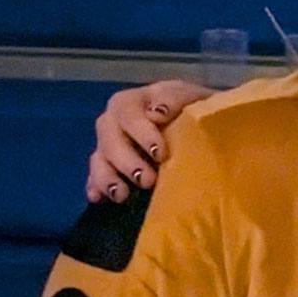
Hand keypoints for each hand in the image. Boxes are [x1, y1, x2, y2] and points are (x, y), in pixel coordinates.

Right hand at [85, 80, 211, 201]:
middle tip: (147, 181)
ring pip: (98, 159)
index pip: (127, 113)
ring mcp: (109, 146)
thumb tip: (156, 113)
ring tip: (122, 195)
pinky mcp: (109, 167)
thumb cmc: (196, 109)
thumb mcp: (193, 97)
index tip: (160, 154)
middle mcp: (115, 122)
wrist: (203, 126)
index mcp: (134, 102)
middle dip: (126, 161)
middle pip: (108, 138)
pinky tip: (98, 198)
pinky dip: (96, 187)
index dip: (141, 133)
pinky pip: (95, 177)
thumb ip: (176, 99)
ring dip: (107, 177)